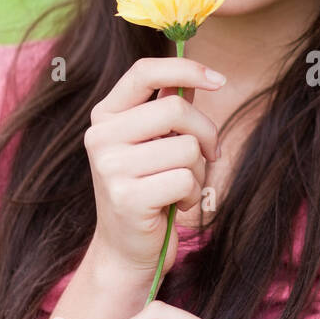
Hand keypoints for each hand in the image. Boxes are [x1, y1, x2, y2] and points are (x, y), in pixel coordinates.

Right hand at [84, 57, 224, 277]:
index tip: (219, 80)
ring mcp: (110, 167)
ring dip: (198, 171)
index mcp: (105, 116)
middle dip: (206, 132)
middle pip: (176, 109)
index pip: (144, 72)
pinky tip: (175, 206)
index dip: (185, 68)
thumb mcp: (153, 145)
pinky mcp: (127, 198)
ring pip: (187, 148)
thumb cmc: (148, 191)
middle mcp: (100, 137)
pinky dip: (192, 195)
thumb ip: (168, 111)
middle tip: (209, 154)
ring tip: (180, 187)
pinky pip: (186, 180)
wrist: (126, 250)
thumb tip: (198, 77)